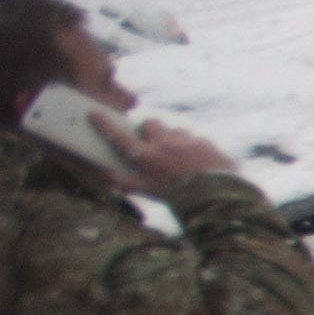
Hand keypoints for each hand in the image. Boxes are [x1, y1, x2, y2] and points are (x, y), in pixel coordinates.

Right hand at [91, 108, 237, 191]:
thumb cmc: (178, 198)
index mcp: (146, 157)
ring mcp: (187, 141)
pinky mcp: (206, 143)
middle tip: (151, 144)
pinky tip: (197, 162)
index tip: (94, 113)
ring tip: (178, 158)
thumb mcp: (147, 192)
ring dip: (172, 139)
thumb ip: (122, 181)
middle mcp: (165, 144)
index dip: (104, 124)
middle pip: (150, 124)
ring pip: (174, 131)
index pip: (118, 136)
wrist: (220, 201)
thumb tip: (101, 172)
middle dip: (148, 131)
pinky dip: (193, 147)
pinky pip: (195, 139)